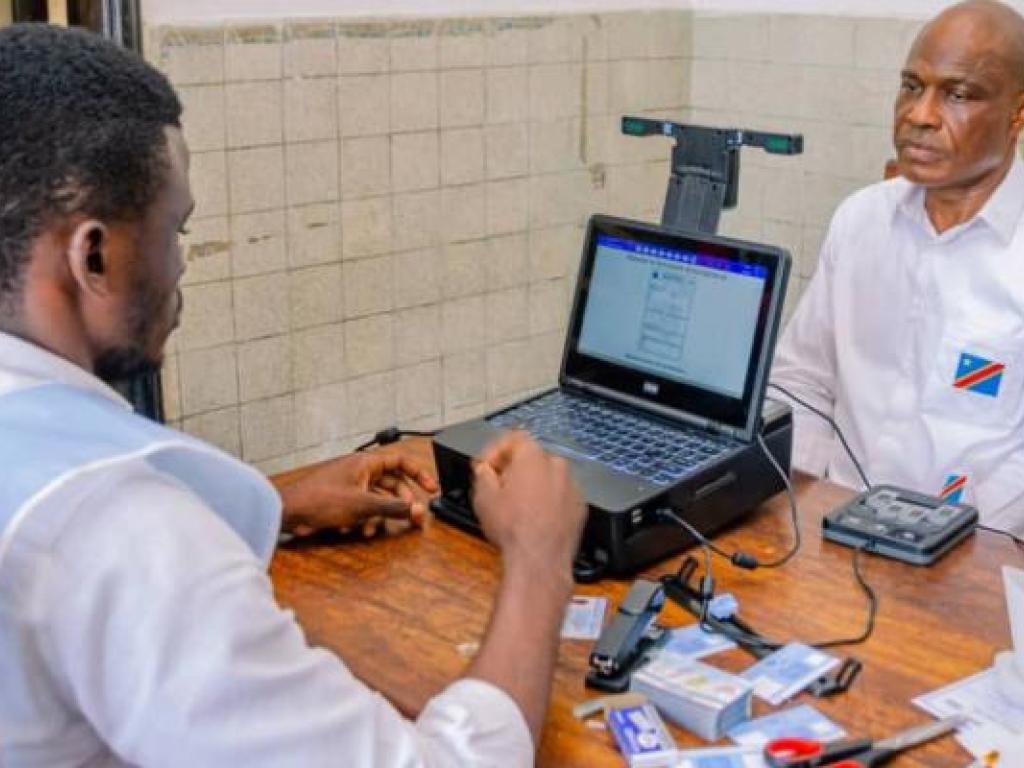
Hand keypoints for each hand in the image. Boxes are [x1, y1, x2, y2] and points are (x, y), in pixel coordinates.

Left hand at [278, 451, 437, 537]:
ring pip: (377, 498)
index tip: (432, 488)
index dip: (419, 474)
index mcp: (365, 462)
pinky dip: (364, 519)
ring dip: (379, 514)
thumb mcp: (363, 505)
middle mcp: (359, 470)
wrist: (288, 512)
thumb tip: (418, 509)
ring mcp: (350, 485)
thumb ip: (393, 508)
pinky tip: (357, 529)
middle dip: (401, 502)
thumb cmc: (318, 500)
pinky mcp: (341, 499)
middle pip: (392, 483)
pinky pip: (362, 507)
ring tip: (375, 526)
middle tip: (412, 516)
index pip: (401, 461)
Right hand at [471, 431, 585, 578]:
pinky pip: (560, 496)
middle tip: (499, 487)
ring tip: (517, 507)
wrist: (539, 560)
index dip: (495, 451)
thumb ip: (483, 473)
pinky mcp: (579, 506)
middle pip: (532, 458)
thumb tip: (485, 470)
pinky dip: (549, 502)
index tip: (487, 466)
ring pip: (548, 477)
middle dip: (514, 469)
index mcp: (533, 457)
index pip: (514, 438)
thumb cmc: (513, 529)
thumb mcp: (483, 497)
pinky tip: (534, 519)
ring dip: (533, 485)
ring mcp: (572, 486)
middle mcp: (557, 466)